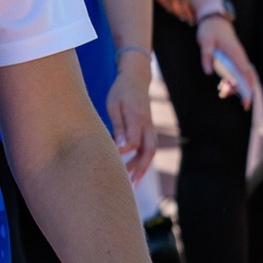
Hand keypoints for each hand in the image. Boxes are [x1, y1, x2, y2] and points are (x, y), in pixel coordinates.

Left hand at [106, 53, 155, 182]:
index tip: (111, 158)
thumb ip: (118, 126)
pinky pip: (148, 147)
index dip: (123, 153)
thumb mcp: (114, 105)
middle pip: (149, 151)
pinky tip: (133, 169)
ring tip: (132, 182)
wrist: (136, 78)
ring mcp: (150, 127)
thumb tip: (120, 147)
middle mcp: (148, 125)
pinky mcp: (149, 128)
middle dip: (141, 169)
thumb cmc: (121, 91)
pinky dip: (142, 159)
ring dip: (142, 167)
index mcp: (138, 117)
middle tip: (131, 184)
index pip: (133, 142)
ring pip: (150, 151)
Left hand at [198, 15, 253, 102]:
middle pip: (246, 78)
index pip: (245, 74)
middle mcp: (240, 56)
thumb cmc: (210, 30)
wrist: (214, 19)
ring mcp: (238, 58)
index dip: (247, 88)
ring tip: (222, 91)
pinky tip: (223, 86)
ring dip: (235, 86)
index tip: (246, 101)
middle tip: (234, 100)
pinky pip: (237, 73)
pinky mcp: (235, 58)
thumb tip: (208, 72)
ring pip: (242, 76)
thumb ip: (206, 56)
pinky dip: (232, 81)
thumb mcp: (205, 41)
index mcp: (235, 53)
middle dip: (242, 91)